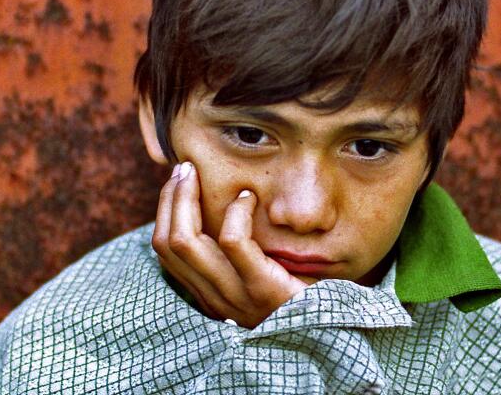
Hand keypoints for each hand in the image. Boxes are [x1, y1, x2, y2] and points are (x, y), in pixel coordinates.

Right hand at [151, 161, 307, 328]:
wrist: (335, 331)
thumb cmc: (300, 297)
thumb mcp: (260, 277)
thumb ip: (239, 256)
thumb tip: (223, 209)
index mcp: (209, 294)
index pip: (165, 251)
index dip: (165, 211)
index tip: (177, 182)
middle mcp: (214, 299)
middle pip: (169, 243)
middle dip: (171, 199)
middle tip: (184, 168)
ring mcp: (235, 297)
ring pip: (188, 241)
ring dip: (187, 198)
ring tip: (198, 173)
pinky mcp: (262, 288)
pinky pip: (233, 242)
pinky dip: (236, 213)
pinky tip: (249, 198)